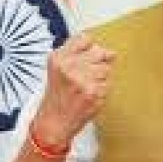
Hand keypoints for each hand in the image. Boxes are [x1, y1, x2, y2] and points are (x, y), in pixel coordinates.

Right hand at [33, 33, 115, 148]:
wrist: (54, 122)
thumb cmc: (56, 96)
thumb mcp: (56, 68)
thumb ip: (74, 52)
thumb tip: (103, 48)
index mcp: (59, 59)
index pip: (85, 39)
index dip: (90, 47)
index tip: (87, 54)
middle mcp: (69, 67)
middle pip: (100, 53)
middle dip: (98, 62)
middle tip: (88, 75)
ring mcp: (83, 80)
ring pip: (106, 69)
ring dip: (101, 77)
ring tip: (86, 87)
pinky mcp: (94, 93)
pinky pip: (108, 84)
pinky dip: (102, 90)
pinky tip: (90, 96)